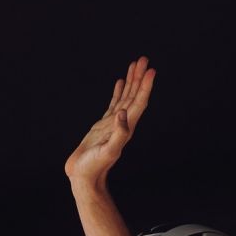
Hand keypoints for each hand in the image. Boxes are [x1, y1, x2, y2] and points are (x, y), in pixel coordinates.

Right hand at [65, 57, 155, 184]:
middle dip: (139, 77)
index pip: (139, 102)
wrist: (84, 176)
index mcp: (126, 127)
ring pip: (125, 97)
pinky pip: (114, 103)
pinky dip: (118, 91)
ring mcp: (113, 123)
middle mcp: (123, 123)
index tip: (151, 70)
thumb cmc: (94, 167)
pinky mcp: (103, 125)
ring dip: (131, 81)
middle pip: (134, 95)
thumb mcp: (108, 151)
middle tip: (144, 59)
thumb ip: (118, 134)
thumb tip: (123, 114)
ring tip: (135, 64)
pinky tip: (120, 82)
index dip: (145, 86)